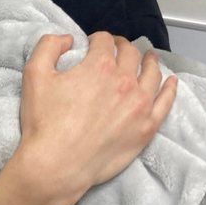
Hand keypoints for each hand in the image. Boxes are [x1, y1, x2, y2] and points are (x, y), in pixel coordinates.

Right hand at [12, 32, 176, 204]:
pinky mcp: (147, 127)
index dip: (98, 39)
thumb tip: (67, 39)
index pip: (104, 41)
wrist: (57, 165)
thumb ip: (48, 46)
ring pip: (152, 74)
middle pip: (131, 54)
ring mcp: (140, 105)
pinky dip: (170, 88)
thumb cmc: (44, 122)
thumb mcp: (34, 75)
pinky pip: (166, 102)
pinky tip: (171, 82)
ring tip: (148, 58)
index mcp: (99, 66)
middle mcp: (125, 81)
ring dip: (149, 61)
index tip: (93, 44)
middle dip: (123, 47)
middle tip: (118, 49)